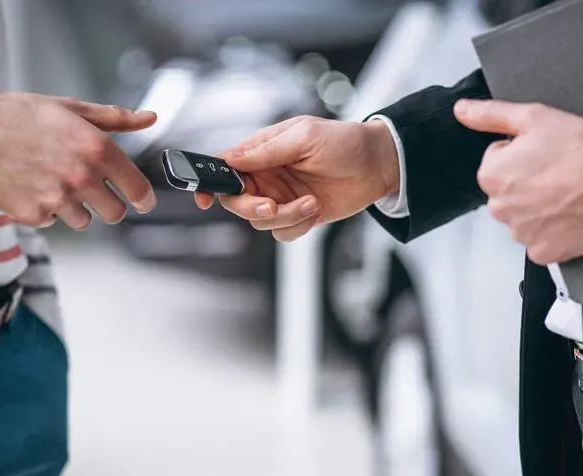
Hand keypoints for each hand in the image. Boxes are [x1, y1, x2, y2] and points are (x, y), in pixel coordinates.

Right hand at [0, 91, 156, 229]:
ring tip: (55, 182)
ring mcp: (56, 198)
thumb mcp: (70, 108)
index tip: (142, 201)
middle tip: (92, 190)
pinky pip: (54, 221)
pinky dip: (47, 209)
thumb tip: (149, 118)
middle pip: (115, 213)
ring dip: (77, 208)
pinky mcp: (34, 214)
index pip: (137, 188)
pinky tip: (33, 186)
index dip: (143, 198)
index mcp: (95, 148)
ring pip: (85, 221)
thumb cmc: (19, 116)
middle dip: (108, 204)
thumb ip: (115, 119)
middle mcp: (80, 176)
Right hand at [195, 116, 399, 240]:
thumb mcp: (304, 137)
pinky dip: (297, 226)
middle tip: (272, 205)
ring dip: (285, 216)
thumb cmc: (344, 142)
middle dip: (252, 208)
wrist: (378, 165)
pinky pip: (282, 232)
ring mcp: (281, 197)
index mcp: (261, 151)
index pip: (224, 166)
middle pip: (237, 201)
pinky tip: (315, 209)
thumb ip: (265, 150)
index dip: (209, 182)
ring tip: (310, 202)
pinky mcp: (297, 215)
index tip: (204, 198)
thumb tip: (231, 159)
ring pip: (260, 221)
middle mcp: (266, 176)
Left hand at [455, 99, 582, 264]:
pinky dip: (551, 231)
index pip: (495, 163)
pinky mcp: (541, 251)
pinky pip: (539, 240)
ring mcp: (520, 233)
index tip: (542, 154)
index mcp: (491, 176)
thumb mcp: (533, 118)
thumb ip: (491, 115)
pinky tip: (567, 215)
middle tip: (556, 173)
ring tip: (565, 193)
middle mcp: (499, 208)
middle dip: (525, 183)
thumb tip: (462, 111)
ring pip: (522, 217)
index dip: (520, 155)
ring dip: (537, 208)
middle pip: (506, 192)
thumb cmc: (581, 149)